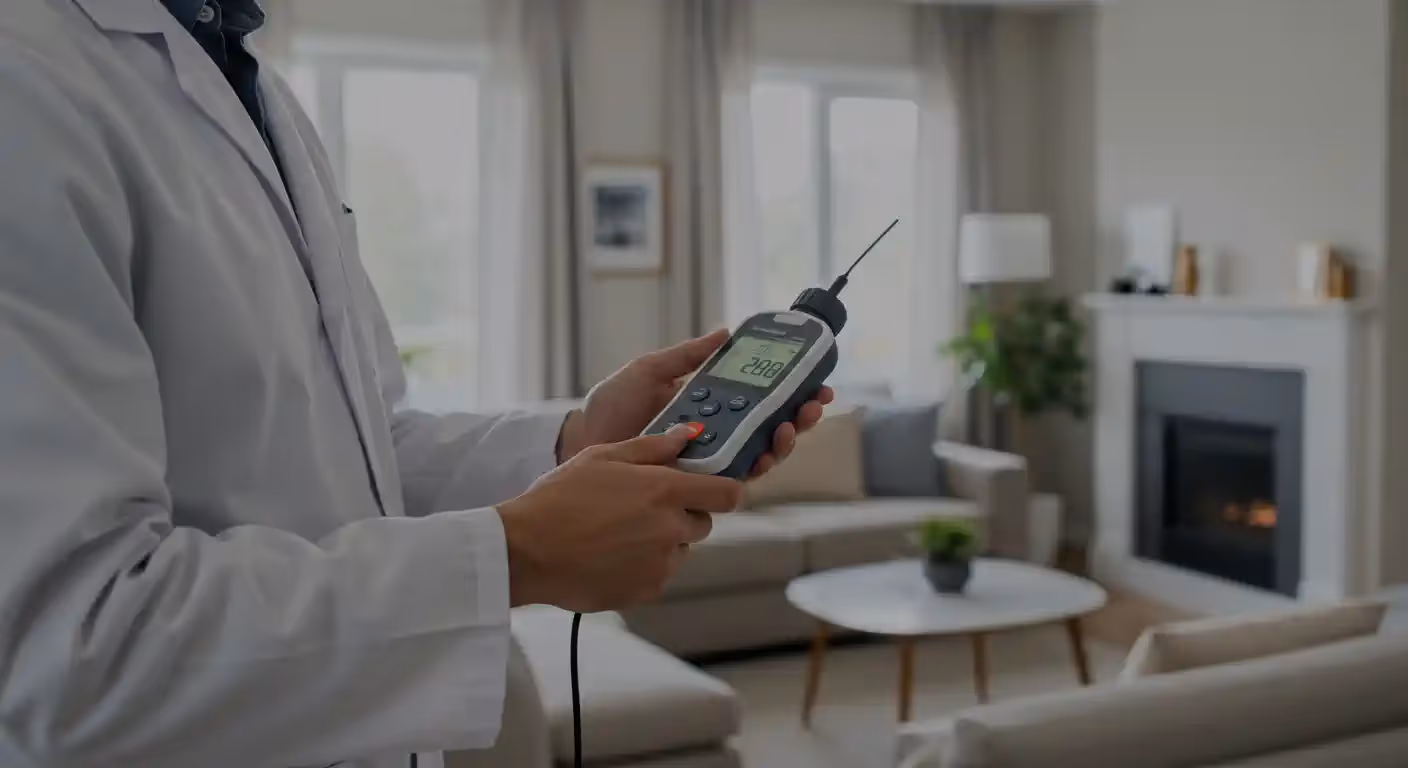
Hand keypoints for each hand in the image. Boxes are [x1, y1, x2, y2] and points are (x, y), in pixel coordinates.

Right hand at [498, 424, 743, 612]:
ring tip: (619, 532)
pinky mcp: (647, 590)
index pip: (728, 494)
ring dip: (663, 541)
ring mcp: (661, 564)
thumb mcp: (602, 457)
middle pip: (703, 522)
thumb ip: (652, 447)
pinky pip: (659, 573)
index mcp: (665, 490)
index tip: (711, 488)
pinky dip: (644, 565)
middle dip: (683, 513)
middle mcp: (671, 529)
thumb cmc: (559, 498)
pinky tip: (610, 554)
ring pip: (680, 549)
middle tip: (644, 507)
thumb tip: (687, 435)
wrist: (527, 550)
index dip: (723, 490)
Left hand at [557, 330, 835, 477]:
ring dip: (786, 440)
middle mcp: (716, 435)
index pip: (760, 398)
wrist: (582, 442)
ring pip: (762, 455)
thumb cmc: (610, 408)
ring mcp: (709, 460)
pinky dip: (757, 464)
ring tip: (791, 425)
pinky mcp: (698, 484)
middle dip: (800, 415)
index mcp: (708, 405)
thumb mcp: (649, 370)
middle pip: (771, 427)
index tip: (813, 376)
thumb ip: (686, 355)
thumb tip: (724, 332)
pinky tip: (765, 450)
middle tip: (814, 402)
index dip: (790, 389)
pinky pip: (737, 478)